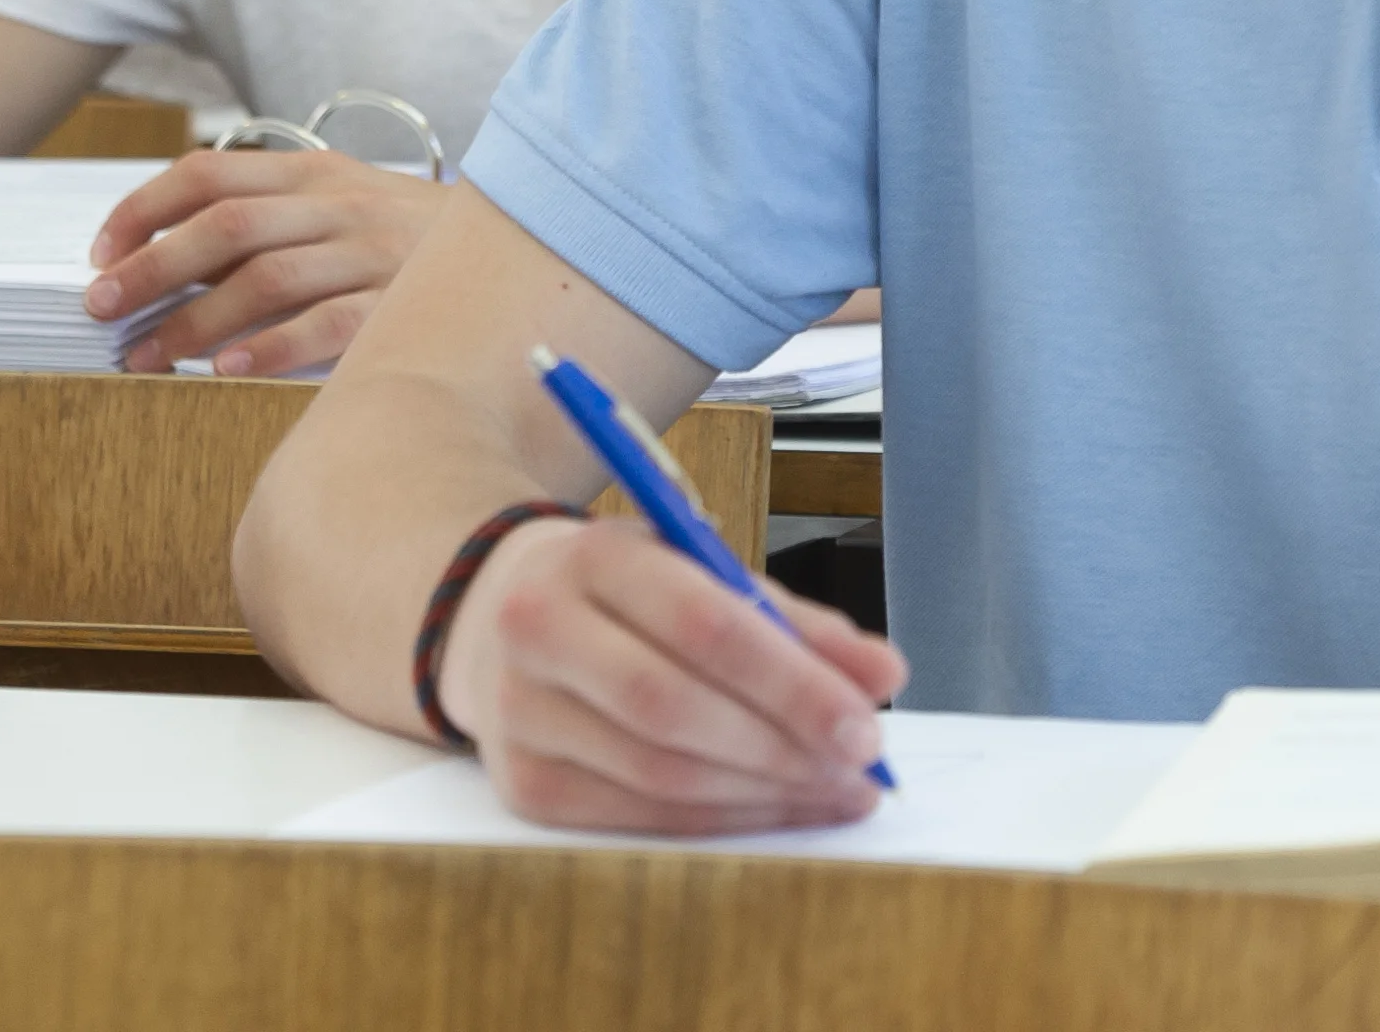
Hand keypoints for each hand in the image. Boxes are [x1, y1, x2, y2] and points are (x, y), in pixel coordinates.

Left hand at [82, 148, 451, 376]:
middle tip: (102, 310)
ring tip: (147, 357)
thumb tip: (165, 260)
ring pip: (266, 276)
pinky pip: (328, 323)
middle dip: (151, 268)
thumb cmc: (406, 240)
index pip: (209, 172)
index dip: (144, 209)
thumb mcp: (342, 202)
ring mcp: (372, 251)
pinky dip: (273, 347)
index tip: (100, 254)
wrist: (524, 246)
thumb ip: (270, 218)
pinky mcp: (401, 302)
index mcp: (314, 171)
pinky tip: (229, 371)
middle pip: (225, 226)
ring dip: (194, 322)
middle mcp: (338, 203)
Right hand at [439, 513, 905, 832]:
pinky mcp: (522, 783)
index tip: (865, 723)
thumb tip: (883, 675)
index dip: (792, 683)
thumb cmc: (624, 594)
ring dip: (761, 794)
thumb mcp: (700, 572)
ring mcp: (519, 712)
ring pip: (657, 773)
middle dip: (782, 747)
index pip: (704, 624)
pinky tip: (770, 810)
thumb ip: (794, 622)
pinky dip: (717, 822)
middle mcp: (540, 629)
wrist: (496, 615)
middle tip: (860, 770)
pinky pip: (635, 817)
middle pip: (674, 706)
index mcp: (595, 556)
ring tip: (831, 792)